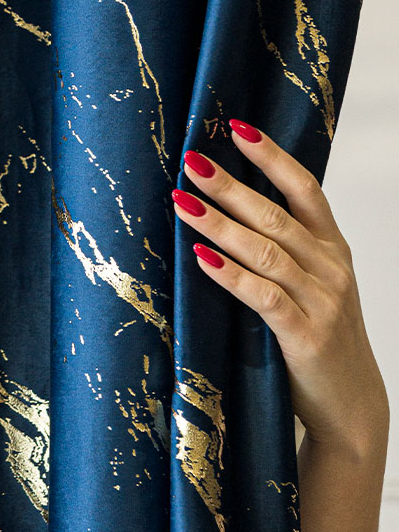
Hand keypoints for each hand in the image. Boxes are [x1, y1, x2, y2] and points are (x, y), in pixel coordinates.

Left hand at [173, 118, 388, 451]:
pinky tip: (201, 258)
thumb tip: (229, 217)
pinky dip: (231, 275)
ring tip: (183, 203)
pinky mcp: (305, 335)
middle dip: (230, 186)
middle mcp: (330, 267)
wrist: (350, 403)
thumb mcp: (310, 288)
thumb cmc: (318, 340)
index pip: (305, 189)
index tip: (236, 128)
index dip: (272, 157)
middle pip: (275, 214)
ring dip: (220, 224)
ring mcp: (321, 300)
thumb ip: (282, 254)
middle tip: (192, 162)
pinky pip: (264, 296)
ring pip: (265, 250)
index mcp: (332, 249)